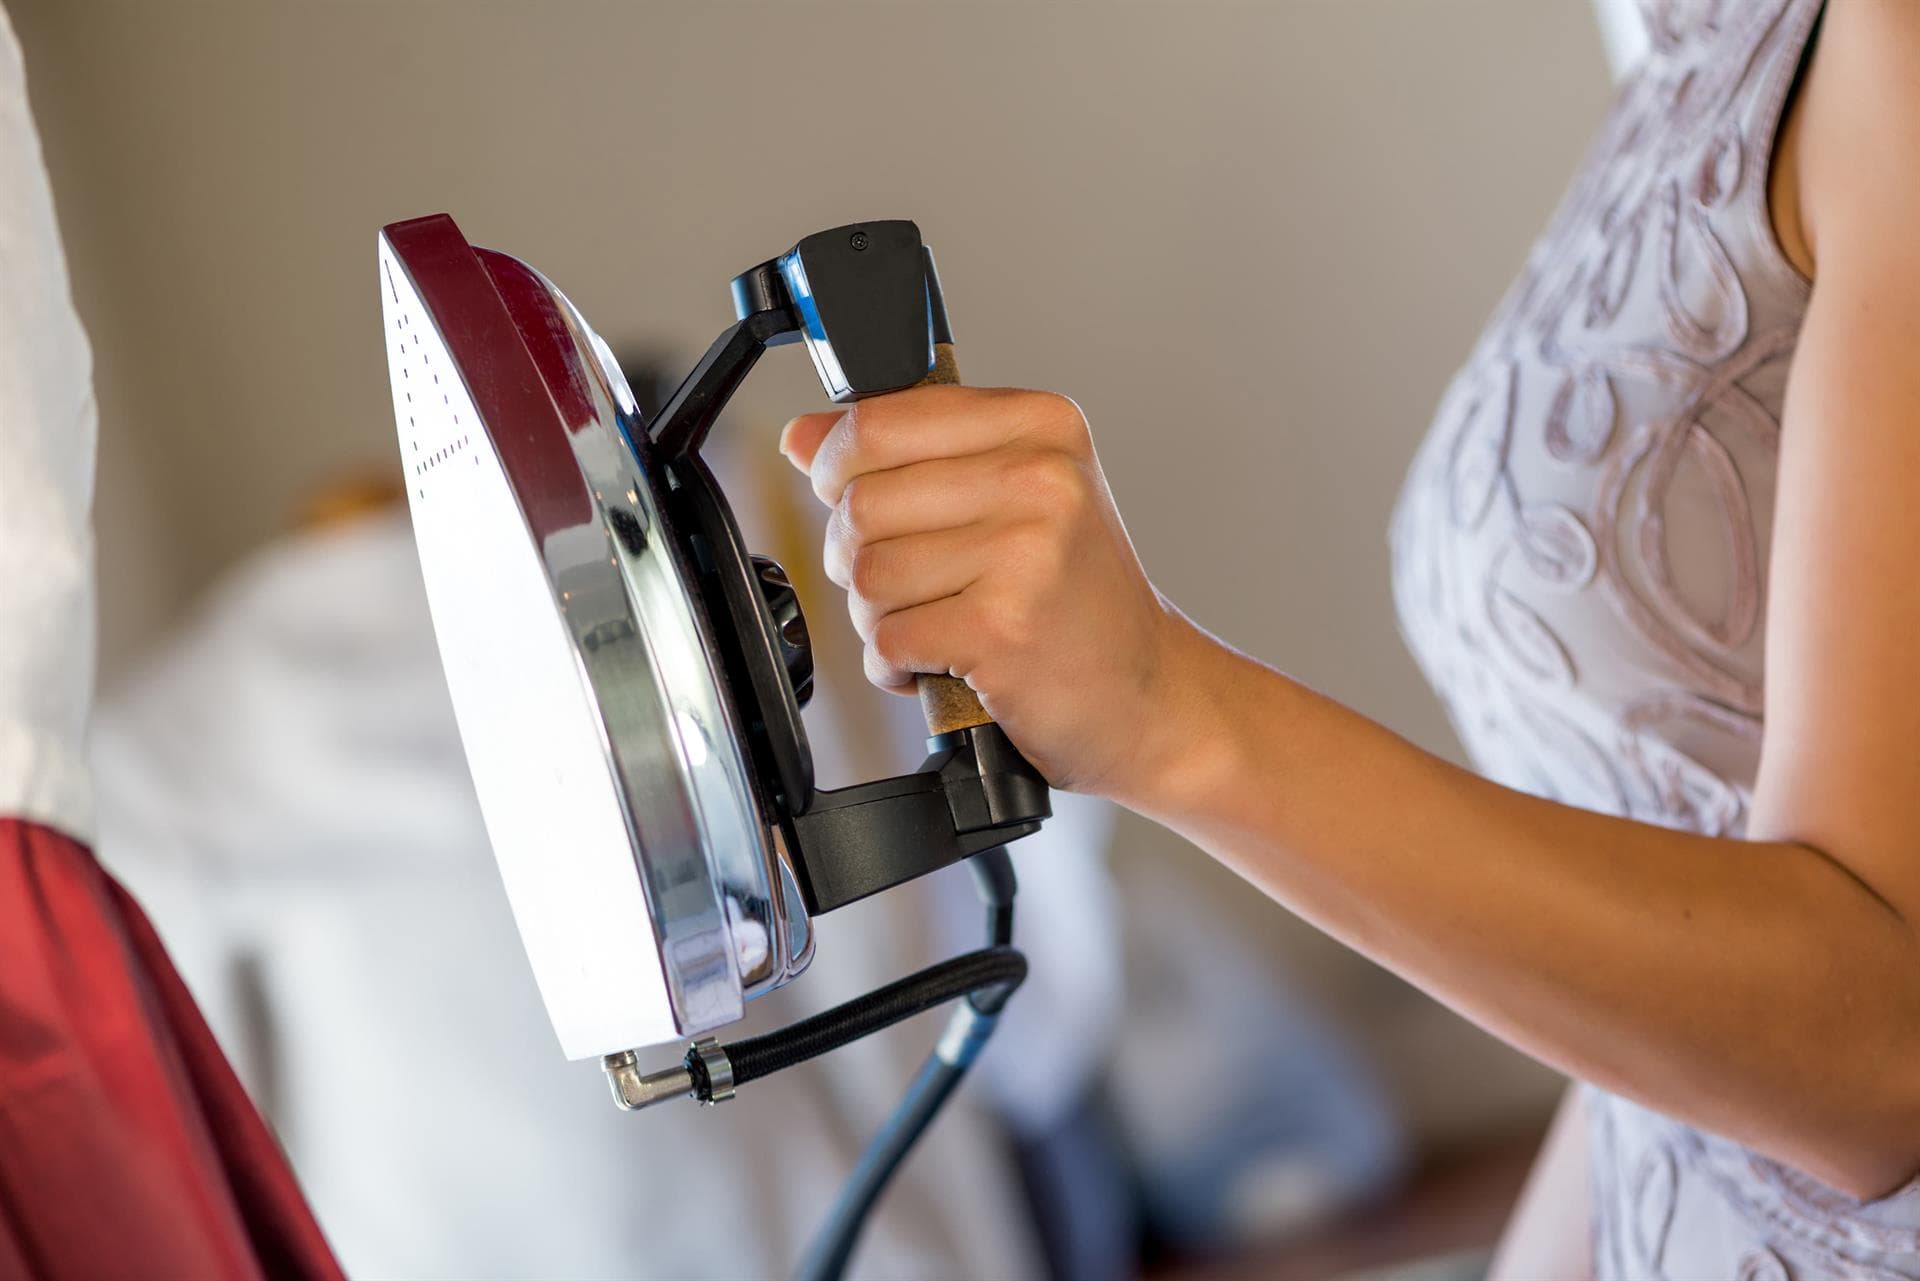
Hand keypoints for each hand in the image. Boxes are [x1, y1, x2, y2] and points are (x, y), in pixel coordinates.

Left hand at [780, 385, 1198, 798]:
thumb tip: (802, 436)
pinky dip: (897, 665)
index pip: (877, 420)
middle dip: (858, 557)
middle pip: (860, 502)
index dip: (837, 468)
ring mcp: (1026, 552)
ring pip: (866, 574)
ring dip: (880, 617)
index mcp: (1040, 425)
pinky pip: (887, 639)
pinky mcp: (1003, 628)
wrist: (1151, 694)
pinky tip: (944, 661)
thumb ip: (908, 456)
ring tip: (938, 623)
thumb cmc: (1077, 599)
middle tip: (911, 583)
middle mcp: (1041, 477)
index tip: (851, 497)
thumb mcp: (1012, 497)